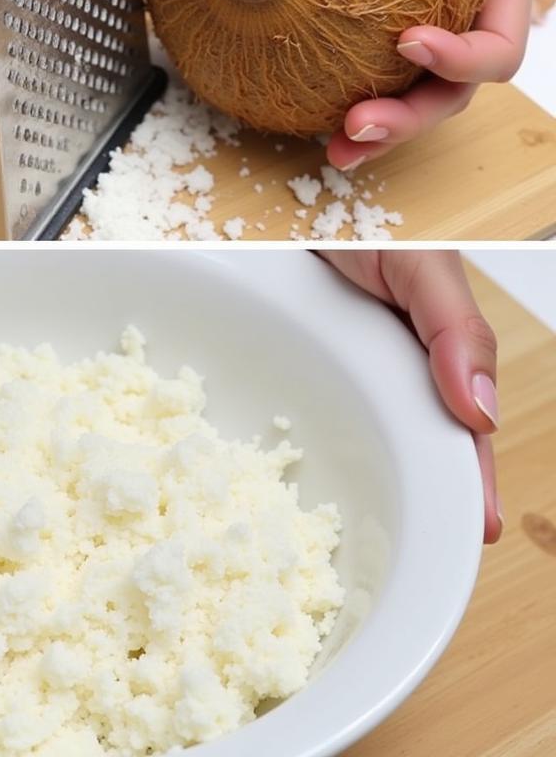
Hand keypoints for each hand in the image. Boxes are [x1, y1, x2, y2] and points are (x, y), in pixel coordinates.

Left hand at [320, 250, 501, 543]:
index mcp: (432, 359)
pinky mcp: (293, 365)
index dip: (468, 483)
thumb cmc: (367, 229)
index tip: (473, 531)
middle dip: (418, 500)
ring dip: (364, 479)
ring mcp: (338, 372)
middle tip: (416, 558)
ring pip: (357, 437)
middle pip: (408, 446)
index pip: (457, 432)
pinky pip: (301, 409)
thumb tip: (480, 413)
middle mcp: (387, 373)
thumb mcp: (423, 269)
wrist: (288, 210)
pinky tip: (297, 473)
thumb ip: (456, 331)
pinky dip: (306, 441)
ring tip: (360, 538)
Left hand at [327, 0, 541, 170]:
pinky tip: (308, 123)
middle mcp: (465, 16)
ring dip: (377, 134)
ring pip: (412, 102)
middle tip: (356, 125)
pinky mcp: (375, 37)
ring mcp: (423, 33)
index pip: (499, 38)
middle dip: (410, 118)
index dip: (463, 57)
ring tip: (333, 149)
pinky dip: (340, 106)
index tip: (409, 42)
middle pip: (454, 91)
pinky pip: (367, 82)